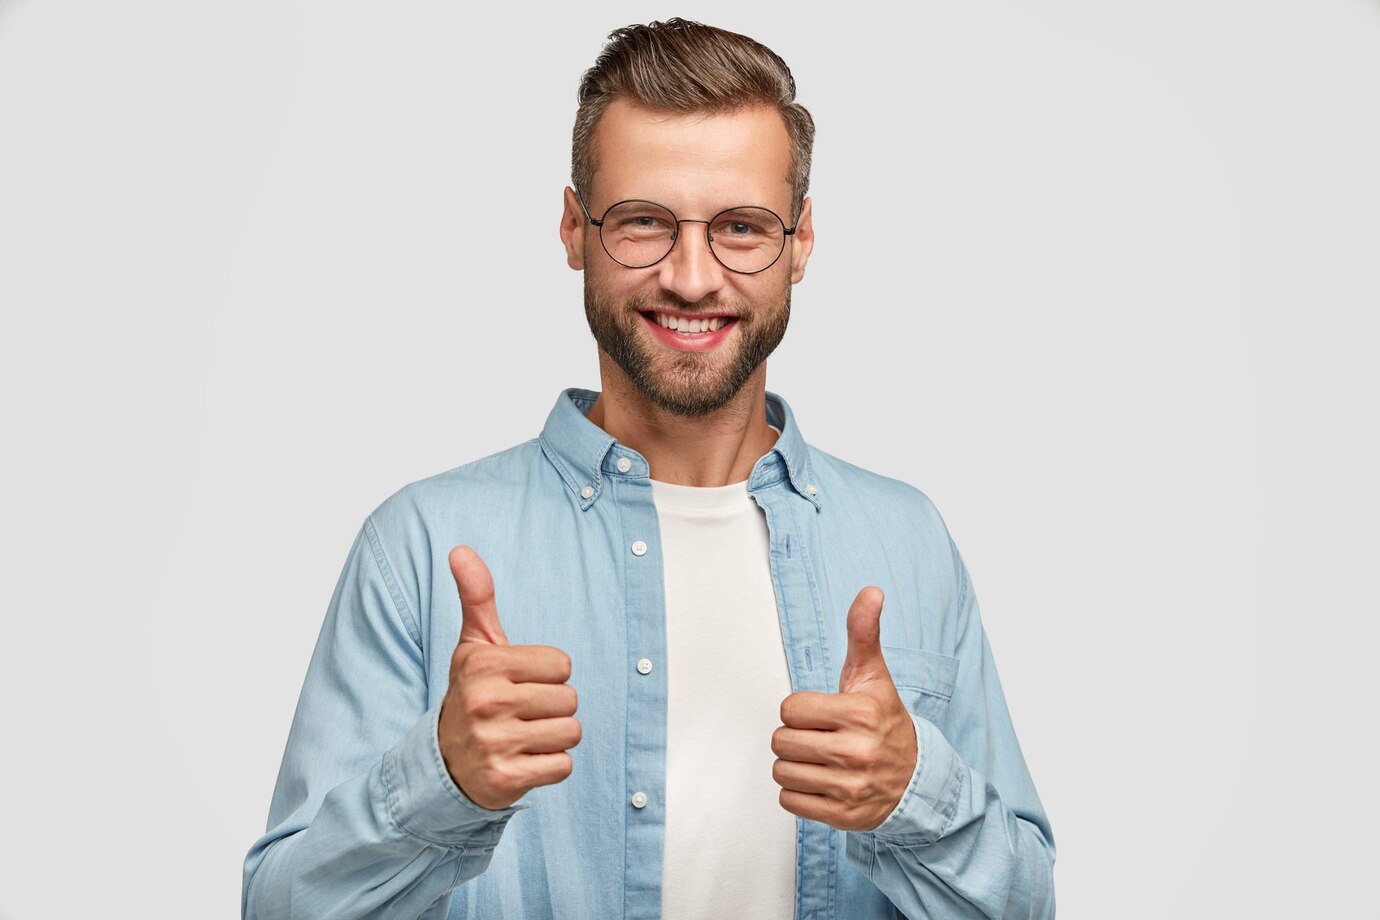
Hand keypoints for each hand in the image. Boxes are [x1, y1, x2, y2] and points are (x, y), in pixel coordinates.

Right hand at [438, 545, 580, 809]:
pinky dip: (550, 766)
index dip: (548, 675)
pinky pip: (563, 766)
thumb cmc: (471, 695)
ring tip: (523, 736)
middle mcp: (486, 702)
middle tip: (520, 714)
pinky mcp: (505, 779)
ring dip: (554, 737)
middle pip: (570, 699)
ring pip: (570, 733)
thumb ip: (476, 597)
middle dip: (552, 708)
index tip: (519, 684)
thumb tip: (460, 549)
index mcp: (484, 664)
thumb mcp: (474, 646)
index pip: (562, 665)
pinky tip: (523, 760)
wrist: (443, 763)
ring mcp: (494, 743)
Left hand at [771, 586, 917, 831]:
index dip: (799, 710)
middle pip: (781, 741)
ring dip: (793, 766)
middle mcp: (857, 751)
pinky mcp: (844, 816)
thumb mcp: (873, 676)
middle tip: (819, 738)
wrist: (916, 778)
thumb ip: (863, 632)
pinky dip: (798, 793)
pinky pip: (789, 802)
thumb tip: (871, 591)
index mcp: (861, 713)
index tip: (820, 714)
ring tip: (818, 760)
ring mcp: (851, 787)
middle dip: (794, 737)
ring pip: (782, 772)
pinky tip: (820, 782)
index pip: (789, 709)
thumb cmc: (884, 721)